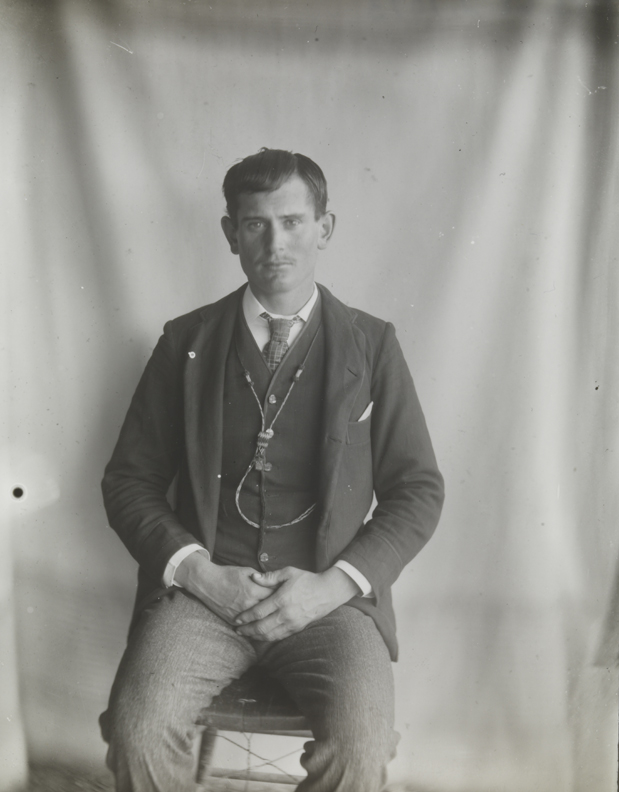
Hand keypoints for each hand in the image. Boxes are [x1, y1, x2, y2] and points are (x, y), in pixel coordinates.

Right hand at [174, 551, 278, 624]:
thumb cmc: (228, 574)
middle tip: (288, 612)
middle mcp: (249, 604)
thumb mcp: (247, 571)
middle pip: (269, 611)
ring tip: (279, 623)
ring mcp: (240, 614)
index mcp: (254, 590)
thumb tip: (275, 583)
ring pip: (259, 623)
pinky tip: (264, 630)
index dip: (283, 597)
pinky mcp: (232, 620)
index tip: (290, 597)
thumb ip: (262, 579)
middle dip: (279, 612)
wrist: (207, 582)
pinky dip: (255, 629)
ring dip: (269, 624)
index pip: (275, 596)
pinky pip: (247, 628)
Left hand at [234, 566, 359, 640]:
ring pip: (269, 635)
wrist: (327, 592)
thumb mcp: (289, 572)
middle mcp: (286, 614)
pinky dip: (267, 638)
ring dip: (255, 636)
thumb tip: (253, 577)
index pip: (258, 611)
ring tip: (246, 634)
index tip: (237, 618)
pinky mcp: (297, 628)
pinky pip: (279, 637)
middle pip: (261, 627)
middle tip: (237, 629)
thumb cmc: (307, 580)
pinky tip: (260, 636)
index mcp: (282, 599)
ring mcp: (292, 623)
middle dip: (247, 630)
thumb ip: (270, 576)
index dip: (245, 616)